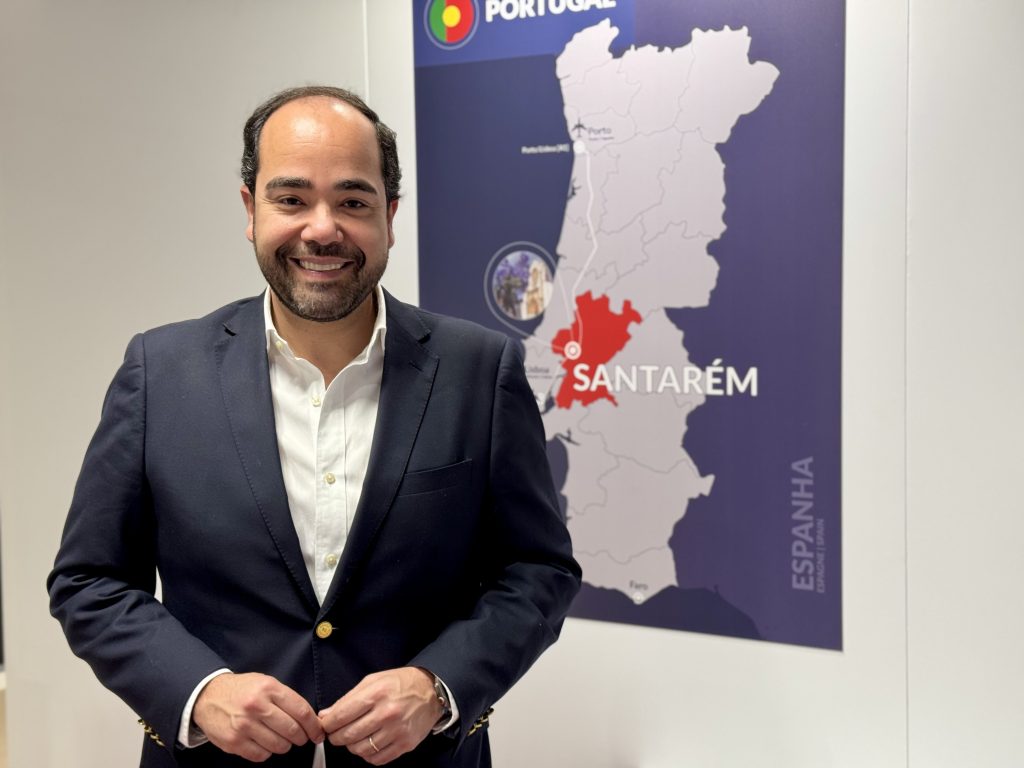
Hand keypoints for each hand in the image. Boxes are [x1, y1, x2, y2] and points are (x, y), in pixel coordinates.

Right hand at [193, 672, 324, 761]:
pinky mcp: (234, 742)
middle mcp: (257, 707)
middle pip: (292, 730)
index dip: (313, 725)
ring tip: (279, 738)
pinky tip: (263, 742)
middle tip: (301, 737)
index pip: (301, 711)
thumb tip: (309, 719)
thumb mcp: (265, 683)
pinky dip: (267, 752)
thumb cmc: (241, 690)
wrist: (208, 695)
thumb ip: (286, 698)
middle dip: (301, 737)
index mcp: (268, 688)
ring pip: (279, 746)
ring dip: (284, 745)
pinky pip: (261, 755)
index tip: (317, 732)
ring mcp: (244, 726)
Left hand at [319, 667, 442, 764]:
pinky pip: (377, 759)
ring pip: (360, 750)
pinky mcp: (405, 744)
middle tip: (337, 733)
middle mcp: (387, 713)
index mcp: (377, 694)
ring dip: (352, 746)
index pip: (341, 716)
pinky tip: (369, 744)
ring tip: (354, 738)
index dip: (328, 724)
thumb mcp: (373, 681)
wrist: (430, 691)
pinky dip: (368, 755)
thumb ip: (348, 698)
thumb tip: (326, 715)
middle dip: (336, 737)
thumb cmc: (400, 683)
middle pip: (348, 735)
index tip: (326, 725)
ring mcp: (397, 731)